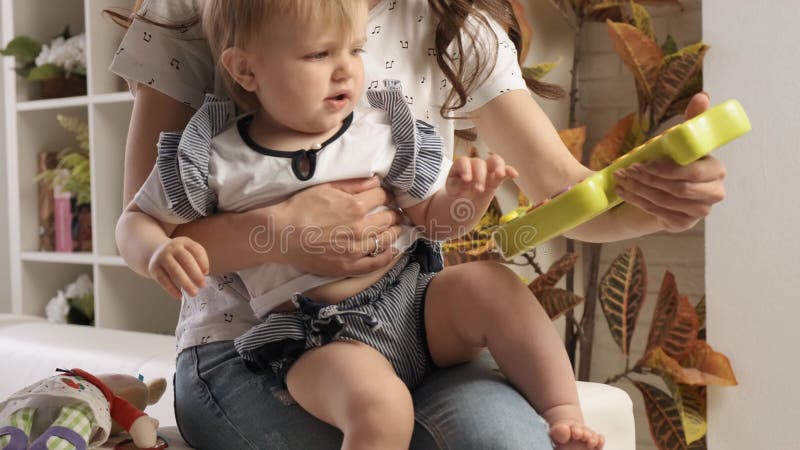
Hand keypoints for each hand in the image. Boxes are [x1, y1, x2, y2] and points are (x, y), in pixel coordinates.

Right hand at [148, 237, 208, 298]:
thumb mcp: (189, 252)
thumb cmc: (178, 256)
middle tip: (202, 285)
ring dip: (185, 283)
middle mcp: (172, 248)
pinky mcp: (154, 268)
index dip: (203, 261)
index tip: (206, 273)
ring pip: (174, 270)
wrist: (155, 252)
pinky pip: (164, 280)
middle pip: (186, 259)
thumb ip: (199, 260)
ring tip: (193, 293)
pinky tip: (180, 295)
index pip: (196, 249)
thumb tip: (204, 274)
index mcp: (184, 242)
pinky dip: (172, 289)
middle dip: (196, 274)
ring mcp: (162, 257)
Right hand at [271, 177, 403, 275]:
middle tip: (394, 212)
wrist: (281, 234)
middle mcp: (360, 228)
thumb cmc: (300, 208)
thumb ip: (353, 184)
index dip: (386, 194)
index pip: (382, 197)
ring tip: (396, 228)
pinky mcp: (349, 266)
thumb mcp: (326, 187)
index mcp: (355, 205)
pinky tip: (393, 250)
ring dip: (394, 231)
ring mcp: (356, 249)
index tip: (386, 196)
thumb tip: (376, 181)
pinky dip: (388, 256)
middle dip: (393, 212)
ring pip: (386, 239)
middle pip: (388, 218)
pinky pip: (376, 263)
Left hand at [446, 154, 518, 197]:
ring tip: (500, 175)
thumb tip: (465, 183)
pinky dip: (510, 171)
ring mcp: (487, 170)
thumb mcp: (451, 191)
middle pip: (479, 162)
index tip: (466, 180)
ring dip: (498, 167)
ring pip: (494, 161)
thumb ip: (455, 186)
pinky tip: (514, 175)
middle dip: (479, 175)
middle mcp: (474, 165)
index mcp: (461, 166)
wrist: (464, 202)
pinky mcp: (496, 177)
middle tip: (478, 190)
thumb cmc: (456, 193)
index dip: (466, 169)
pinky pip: (505, 171)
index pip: (463, 161)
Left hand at [613, 92, 726, 231]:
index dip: (668, 169)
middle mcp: (713, 193)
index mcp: (716, 170)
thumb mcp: (675, 142)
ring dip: (638, 188)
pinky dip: (637, 201)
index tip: (644, 162)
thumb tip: (703, 96)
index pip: (696, 173)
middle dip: (649, 179)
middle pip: (680, 190)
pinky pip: (657, 213)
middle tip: (627, 170)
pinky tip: (624, 192)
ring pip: (665, 201)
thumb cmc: (665, 163)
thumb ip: (692, 121)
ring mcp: (699, 212)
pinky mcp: (682, 225)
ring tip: (621, 178)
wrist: (648, 192)